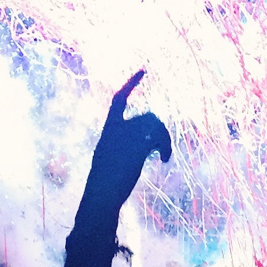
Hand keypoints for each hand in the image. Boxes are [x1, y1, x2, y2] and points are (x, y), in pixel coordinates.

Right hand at [82, 70, 171, 214]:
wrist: (101, 196)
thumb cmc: (104, 186)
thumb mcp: (111, 161)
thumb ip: (124, 148)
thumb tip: (146, 146)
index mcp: (108, 131)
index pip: (119, 99)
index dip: (131, 84)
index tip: (144, 70)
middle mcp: (117, 129)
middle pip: (148, 116)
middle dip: (160, 130)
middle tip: (164, 151)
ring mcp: (127, 137)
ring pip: (155, 125)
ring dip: (165, 139)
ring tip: (164, 156)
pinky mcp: (138, 147)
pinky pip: (158, 137)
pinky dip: (165, 147)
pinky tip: (164, 161)